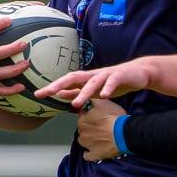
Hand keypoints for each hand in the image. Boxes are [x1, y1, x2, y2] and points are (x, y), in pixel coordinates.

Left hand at [36, 58, 155, 107]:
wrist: (139, 73)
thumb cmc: (114, 82)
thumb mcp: (93, 89)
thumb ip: (77, 91)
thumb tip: (59, 94)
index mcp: (86, 79)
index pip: (65, 82)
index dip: (52, 87)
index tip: (38, 95)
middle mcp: (93, 75)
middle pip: (74, 78)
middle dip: (61, 84)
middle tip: (49, 92)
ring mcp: (106, 75)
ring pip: (92, 83)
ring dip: (83, 93)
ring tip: (76, 104)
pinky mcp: (120, 76)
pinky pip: (112, 82)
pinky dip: (108, 88)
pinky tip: (105, 95)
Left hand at [75, 98, 126, 161]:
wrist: (122, 134)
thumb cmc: (114, 118)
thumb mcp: (104, 102)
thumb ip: (93, 101)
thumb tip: (88, 100)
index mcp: (82, 120)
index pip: (82, 115)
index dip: (90, 115)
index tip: (97, 116)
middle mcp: (81, 133)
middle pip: (83, 128)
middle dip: (90, 127)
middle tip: (101, 126)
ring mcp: (87, 145)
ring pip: (84, 141)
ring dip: (90, 139)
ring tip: (101, 138)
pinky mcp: (93, 155)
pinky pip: (87, 155)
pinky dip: (90, 153)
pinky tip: (96, 149)